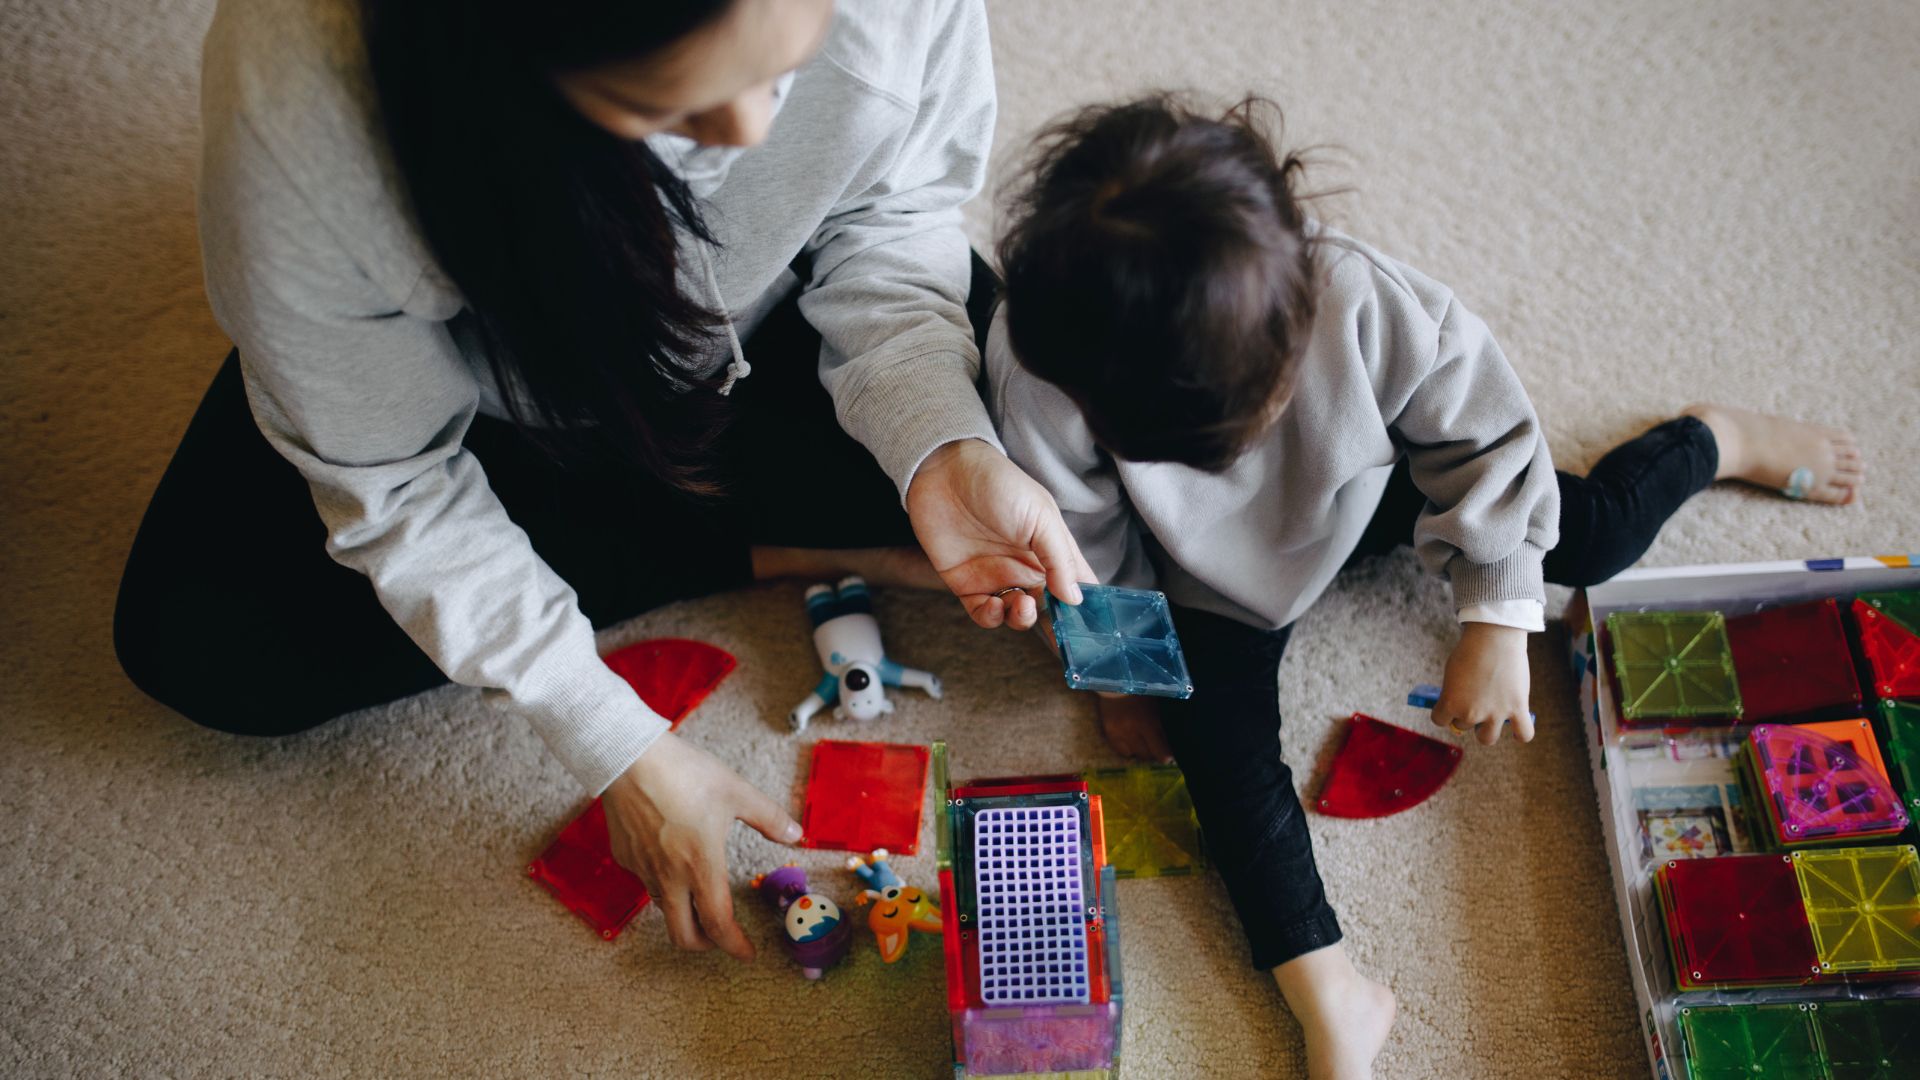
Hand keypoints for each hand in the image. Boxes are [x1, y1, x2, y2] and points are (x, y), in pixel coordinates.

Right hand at [600, 732, 802, 959]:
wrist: (629, 757)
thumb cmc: (685, 773)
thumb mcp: (736, 792)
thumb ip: (769, 818)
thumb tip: (797, 835)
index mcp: (700, 865)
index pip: (719, 924)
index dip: (735, 946)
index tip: (748, 953)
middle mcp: (669, 877)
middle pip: (683, 935)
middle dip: (705, 944)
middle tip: (722, 936)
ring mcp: (642, 869)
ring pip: (664, 909)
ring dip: (684, 913)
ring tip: (700, 897)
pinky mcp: (625, 857)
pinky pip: (646, 882)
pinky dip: (663, 884)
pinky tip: (671, 859)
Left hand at [905, 439, 1095, 629]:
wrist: (944, 472)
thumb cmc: (999, 484)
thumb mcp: (1041, 516)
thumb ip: (1060, 558)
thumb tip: (1076, 598)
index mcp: (1051, 550)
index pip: (1076, 585)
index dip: (1086, 608)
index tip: (1093, 628)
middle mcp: (1027, 567)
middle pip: (1049, 608)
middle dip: (1056, 627)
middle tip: (1058, 635)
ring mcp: (997, 577)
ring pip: (1017, 616)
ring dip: (1024, 619)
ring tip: (1022, 606)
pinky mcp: (967, 584)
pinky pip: (984, 614)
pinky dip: (992, 618)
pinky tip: (994, 605)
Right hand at [1095, 692, 1173, 761]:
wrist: (1115, 683)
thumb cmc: (1140, 692)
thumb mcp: (1154, 708)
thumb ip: (1159, 726)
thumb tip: (1165, 743)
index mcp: (1148, 724)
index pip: (1159, 749)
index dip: (1165, 757)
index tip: (1169, 760)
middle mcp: (1133, 732)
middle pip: (1145, 755)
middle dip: (1152, 754)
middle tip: (1155, 748)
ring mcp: (1119, 734)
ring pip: (1133, 754)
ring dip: (1139, 751)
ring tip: (1141, 744)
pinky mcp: (1109, 733)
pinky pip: (1120, 750)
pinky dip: (1127, 749)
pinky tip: (1129, 742)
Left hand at [1431, 622, 1535, 745]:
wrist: (1494, 636)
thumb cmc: (1471, 650)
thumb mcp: (1451, 672)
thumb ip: (1453, 693)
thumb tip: (1457, 709)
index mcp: (1450, 703)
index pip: (1440, 720)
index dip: (1444, 712)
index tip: (1450, 704)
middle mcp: (1471, 713)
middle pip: (1463, 726)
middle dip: (1467, 715)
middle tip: (1475, 700)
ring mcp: (1496, 713)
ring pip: (1487, 738)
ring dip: (1487, 730)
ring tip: (1491, 717)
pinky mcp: (1518, 708)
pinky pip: (1524, 734)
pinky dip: (1522, 735)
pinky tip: (1517, 728)